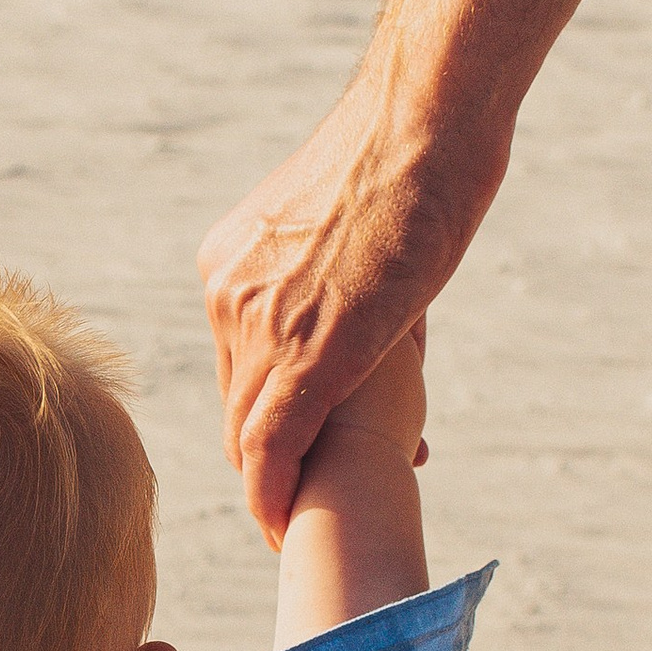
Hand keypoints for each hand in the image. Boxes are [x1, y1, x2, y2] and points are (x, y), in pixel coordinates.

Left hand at [199, 70, 501, 541]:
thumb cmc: (407, 155)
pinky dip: (273, 493)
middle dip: (276, 456)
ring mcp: (260, 322)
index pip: (239, 363)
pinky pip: (273, 444)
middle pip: (239, 402)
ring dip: (281, 482)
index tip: (290, 454)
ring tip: (301, 525)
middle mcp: (228, 293)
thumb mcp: (343, 218)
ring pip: (253, 430)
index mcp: (230, 261)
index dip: (266, 415)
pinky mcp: (307, 354)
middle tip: (307, 500)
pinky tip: (280, 527)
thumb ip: (328, 263)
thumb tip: (358, 285)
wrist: (423, 123)